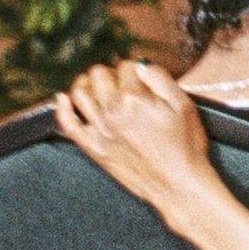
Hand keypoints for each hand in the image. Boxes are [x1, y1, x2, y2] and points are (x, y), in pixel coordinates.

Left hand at [54, 62, 216, 225]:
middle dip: (111, 72)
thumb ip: (162, 79)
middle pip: (98, 75)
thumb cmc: (186, 148)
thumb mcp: (185, 106)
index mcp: (136, 99)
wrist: (179, 185)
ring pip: (79, 93)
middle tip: (122, 81)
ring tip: (96, 84)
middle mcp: (113, 112)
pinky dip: (62, 108)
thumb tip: (142, 65)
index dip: (135, 68)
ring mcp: (100, 131)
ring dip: (86, 83)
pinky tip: (64, 99)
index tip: (142, 76)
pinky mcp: (94, 149)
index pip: (125, 66)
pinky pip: (68, 124)